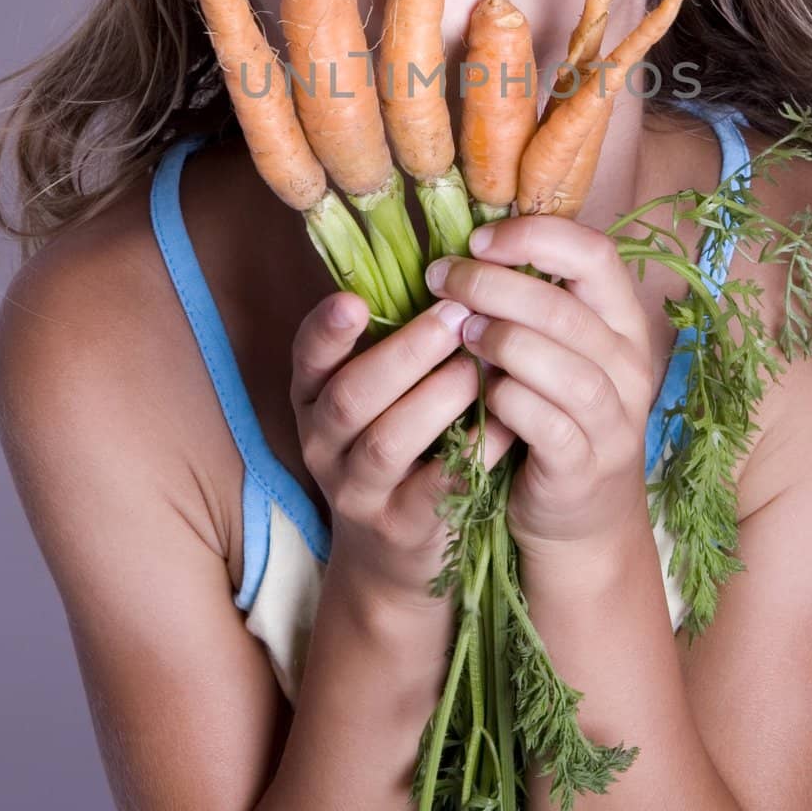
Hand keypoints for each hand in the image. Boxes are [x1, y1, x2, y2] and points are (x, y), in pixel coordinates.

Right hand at [289, 290, 517, 610]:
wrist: (391, 551)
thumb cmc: (396, 441)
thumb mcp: (376, 390)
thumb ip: (396, 336)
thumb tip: (453, 259)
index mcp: (314, 395)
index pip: (307, 357)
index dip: (326, 330)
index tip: (354, 299)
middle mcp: (323, 442)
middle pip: (350, 397)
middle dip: (402, 354)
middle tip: (455, 314)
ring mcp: (357, 491)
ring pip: (386, 443)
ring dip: (434, 400)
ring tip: (478, 365)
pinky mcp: (400, 529)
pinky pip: (434, 490)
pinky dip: (468, 455)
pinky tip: (504, 425)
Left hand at [423, 217, 656, 563]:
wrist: (580, 514)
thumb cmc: (555, 411)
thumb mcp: (556, 349)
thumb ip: (530, 301)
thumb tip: (465, 246)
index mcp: (622, 322)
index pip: (595, 254)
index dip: (535, 236)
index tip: (478, 240)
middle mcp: (628, 366)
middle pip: (568, 309)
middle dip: (496, 286)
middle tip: (444, 279)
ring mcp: (613, 420)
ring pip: (566, 366)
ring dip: (504, 340)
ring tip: (461, 331)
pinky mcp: (584, 466)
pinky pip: (548, 424)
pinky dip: (510, 401)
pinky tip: (481, 391)